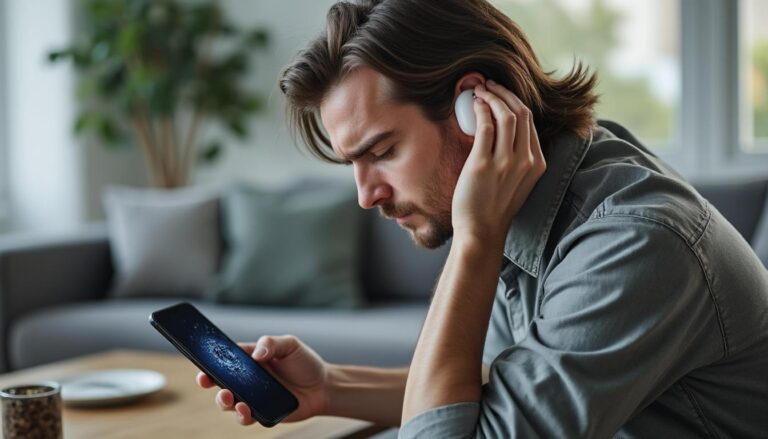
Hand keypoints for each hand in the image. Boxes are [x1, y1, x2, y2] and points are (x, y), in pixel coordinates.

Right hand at [196, 335, 328, 425]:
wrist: (324, 387)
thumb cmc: (305, 362)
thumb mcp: (290, 344)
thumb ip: (272, 343)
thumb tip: (256, 353)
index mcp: (249, 359)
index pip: (225, 358)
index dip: (209, 360)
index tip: (200, 361)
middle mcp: (248, 379)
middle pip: (220, 381)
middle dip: (208, 381)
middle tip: (206, 380)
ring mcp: (253, 397)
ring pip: (229, 402)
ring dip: (223, 401)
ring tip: (228, 397)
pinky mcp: (261, 413)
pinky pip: (246, 417)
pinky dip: (242, 415)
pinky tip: (245, 410)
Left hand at [451, 80, 545, 246]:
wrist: (481, 231)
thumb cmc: (494, 207)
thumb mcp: (517, 181)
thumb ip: (517, 158)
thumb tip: (502, 129)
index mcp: (537, 163)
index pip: (530, 122)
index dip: (515, 101)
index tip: (501, 94)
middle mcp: (526, 161)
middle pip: (521, 113)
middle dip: (504, 93)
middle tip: (488, 85)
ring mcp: (506, 163)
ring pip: (506, 116)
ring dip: (492, 97)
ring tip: (479, 90)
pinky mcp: (484, 165)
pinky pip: (485, 127)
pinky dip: (480, 110)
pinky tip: (474, 104)